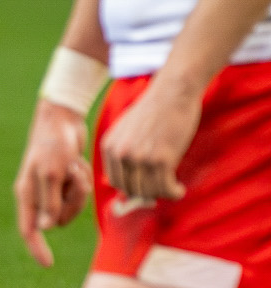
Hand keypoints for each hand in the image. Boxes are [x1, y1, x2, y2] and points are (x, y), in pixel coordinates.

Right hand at [13, 101, 91, 266]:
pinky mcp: (65, 180)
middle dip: (72, 203)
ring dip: (80, 190)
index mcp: (27, 193)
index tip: (48, 265)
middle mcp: (38, 194)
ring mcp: (52, 187)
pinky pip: (79, 194)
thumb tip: (47, 228)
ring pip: (72, 208)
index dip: (37, 248)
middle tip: (73, 178)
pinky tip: (77, 163)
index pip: (29, 229)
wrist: (62, 118)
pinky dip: (83, 181)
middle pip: (59, 219)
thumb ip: (49, 203)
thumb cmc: (52, 144)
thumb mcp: (51, 173)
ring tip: (75, 167)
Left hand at [99, 78, 199, 206]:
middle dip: (147, 194)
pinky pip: (165, 188)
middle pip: (130, 189)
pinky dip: (173, 193)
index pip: (115, 181)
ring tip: (172, 188)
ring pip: (148, 191)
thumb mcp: (128, 131)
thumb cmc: (153, 112)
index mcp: (109, 146)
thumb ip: (123, 155)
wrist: (172, 93)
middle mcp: (120, 153)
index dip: (130, 189)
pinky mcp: (161, 159)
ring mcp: (140, 157)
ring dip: (162, 194)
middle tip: (161, 190)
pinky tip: (179, 189)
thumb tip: (126, 190)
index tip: (145, 189)